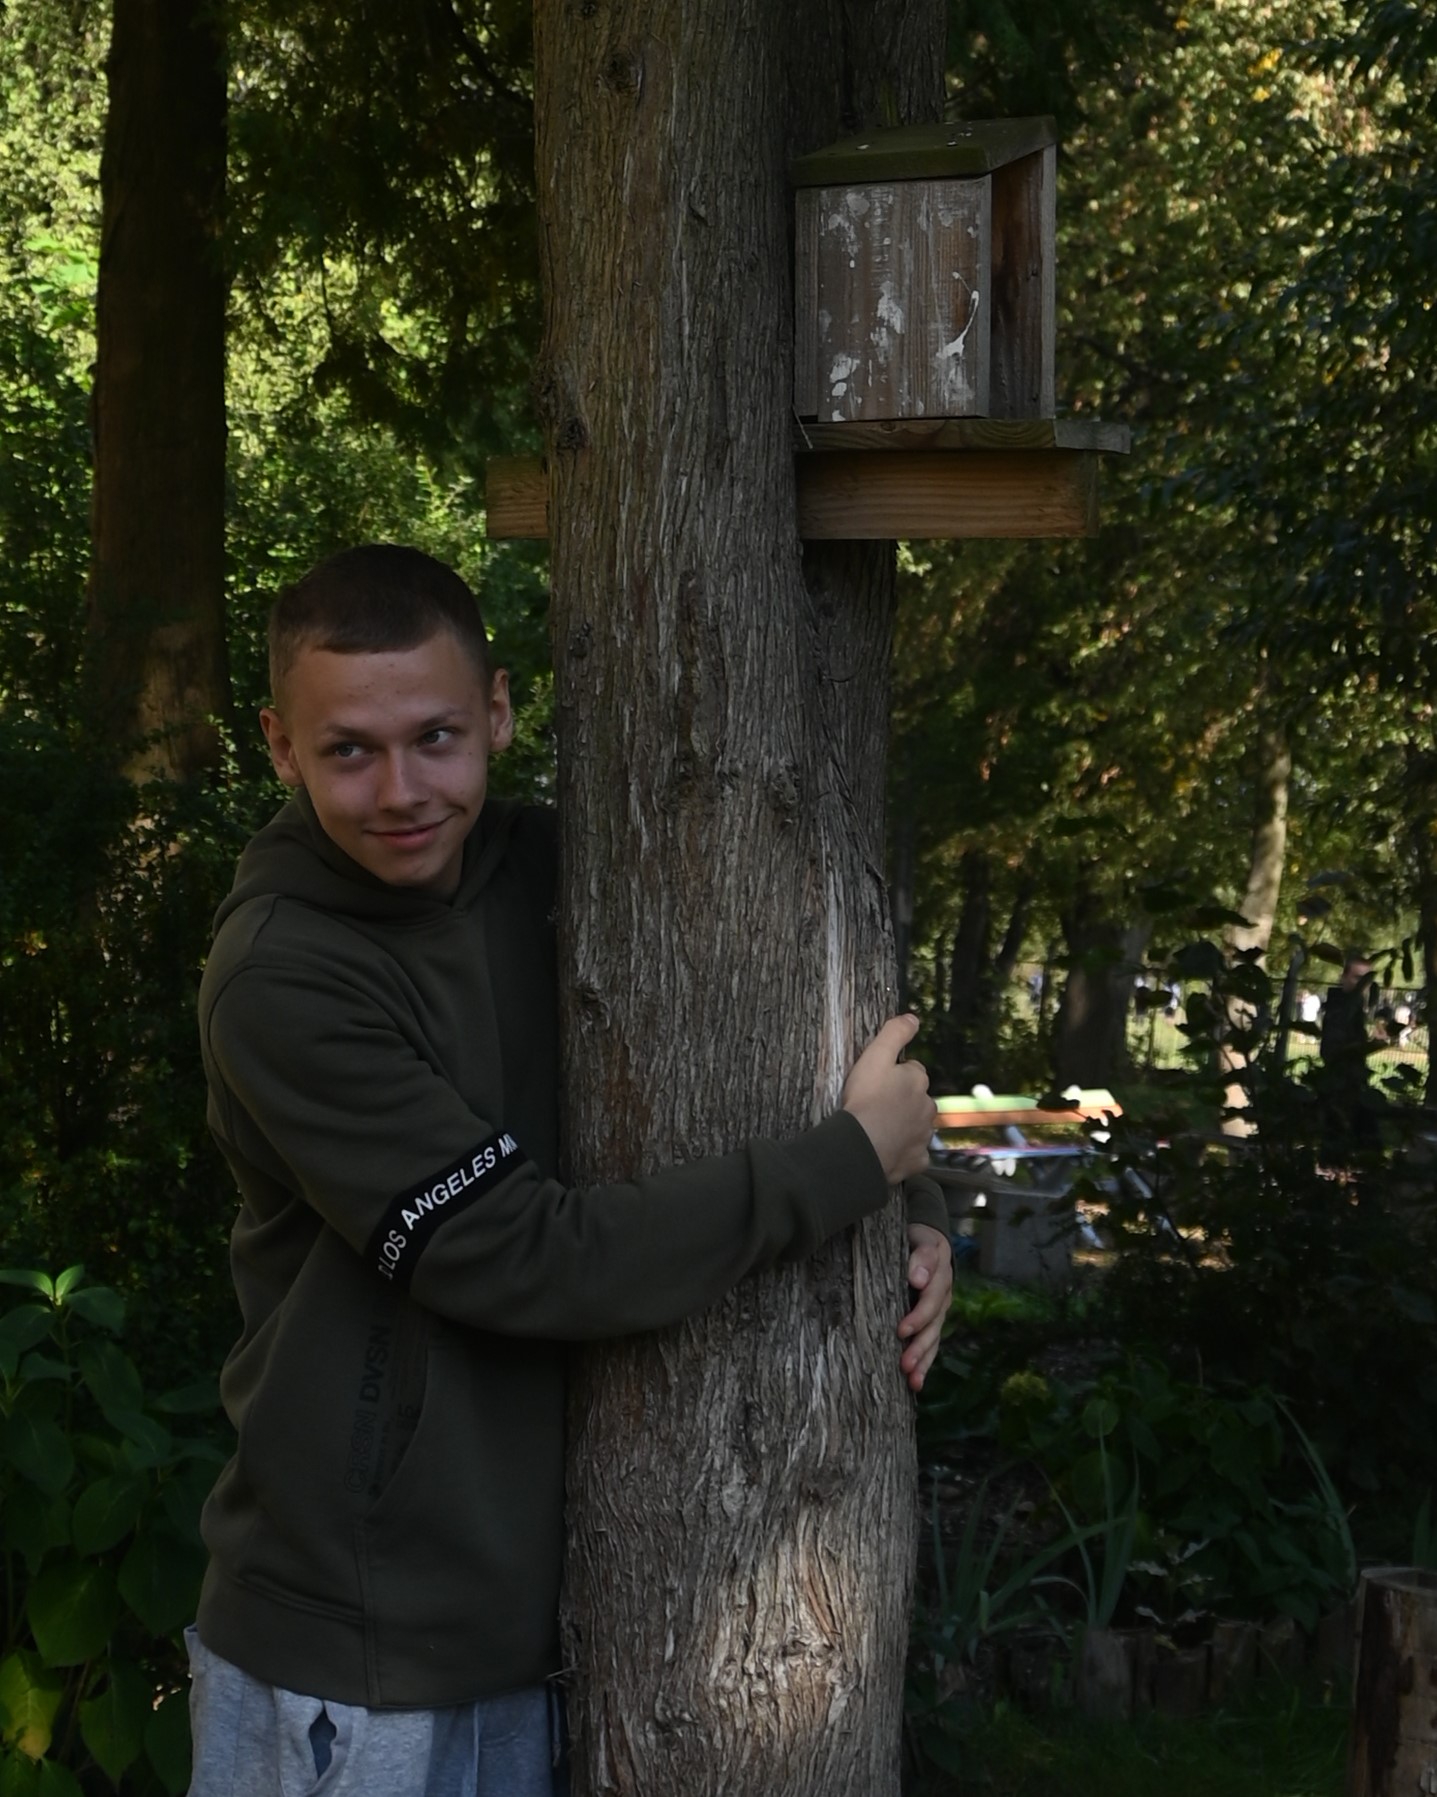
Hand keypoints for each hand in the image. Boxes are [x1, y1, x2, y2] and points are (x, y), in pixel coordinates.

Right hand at [841, 1014, 936, 1183]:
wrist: (861, 1145)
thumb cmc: (866, 1098)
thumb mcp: (875, 1056)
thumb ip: (895, 1034)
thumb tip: (914, 1018)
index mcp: (918, 1081)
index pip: (913, 1071)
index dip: (896, 1074)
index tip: (879, 1081)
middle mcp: (928, 1108)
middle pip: (917, 1099)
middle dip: (903, 1100)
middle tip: (877, 1105)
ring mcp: (924, 1136)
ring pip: (917, 1125)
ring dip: (904, 1125)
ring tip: (880, 1128)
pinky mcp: (917, 1160)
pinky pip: (914, 1153)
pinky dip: (904, 1151)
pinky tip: (889, 1150)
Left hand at [899, 1222, 951, 1391]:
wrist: (925, 1240)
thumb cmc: (916, 1239)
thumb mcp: (920, 1239)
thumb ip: (921, 1256)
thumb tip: (917, 1279)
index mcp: (940, 1276)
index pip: (930, 1299)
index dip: (918, 1316)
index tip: (901, 1330)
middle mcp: (942, 1297)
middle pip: (933, 1325)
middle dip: (919, 1346)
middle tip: (904, 1364)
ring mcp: (938, 1311)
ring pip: (933, 1339)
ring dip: (923, 1360)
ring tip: (912, 1380)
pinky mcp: (931, 1322)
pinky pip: (930, 1345)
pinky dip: (924, 1364)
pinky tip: (914, 1384)